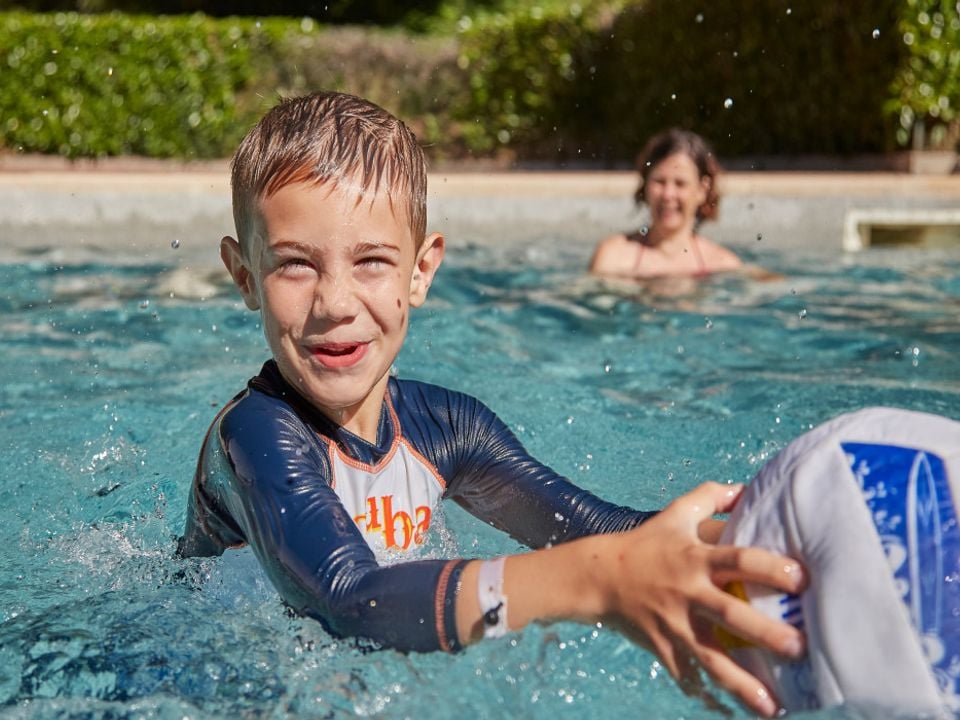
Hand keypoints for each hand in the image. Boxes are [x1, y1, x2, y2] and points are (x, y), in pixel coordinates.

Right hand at [602, 481, 805, 716]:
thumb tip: (747, 487)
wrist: (598, 576)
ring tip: (773, 707)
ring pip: (710, 658)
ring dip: (742, 684)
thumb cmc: (645, 543)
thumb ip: (711, 496)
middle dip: (765, 633)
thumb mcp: (675, 513)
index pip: (738, 559)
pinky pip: (687, 677)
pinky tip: (732, 713)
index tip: (802, 580)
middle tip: (799, 648)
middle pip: (730, 614)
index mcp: (695, 558)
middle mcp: (688, 592)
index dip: (769, 568)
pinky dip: (707, 697)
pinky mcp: (663, 648)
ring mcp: (674, 625)